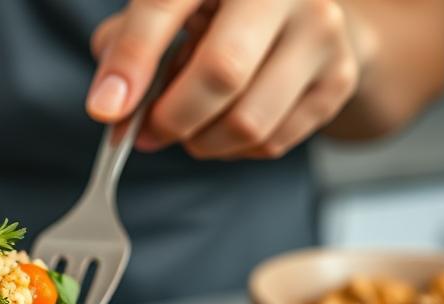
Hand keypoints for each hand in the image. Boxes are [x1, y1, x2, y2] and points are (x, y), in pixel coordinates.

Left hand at [88, 0, 363, 158]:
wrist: (301, 10)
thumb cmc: (218, 10)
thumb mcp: (170, 7)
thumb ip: (127, 43)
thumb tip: (111, 103)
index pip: (166, 7)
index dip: (132, 61)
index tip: (106, 110)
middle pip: (222, 73)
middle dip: (172, 118)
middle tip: (148, 133)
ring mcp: (319, 30)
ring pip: (248, 121)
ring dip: (202, 142)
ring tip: (189, 127)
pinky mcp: (338, 76)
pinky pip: (271, 142)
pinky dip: (233, 149)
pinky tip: (225, 124)